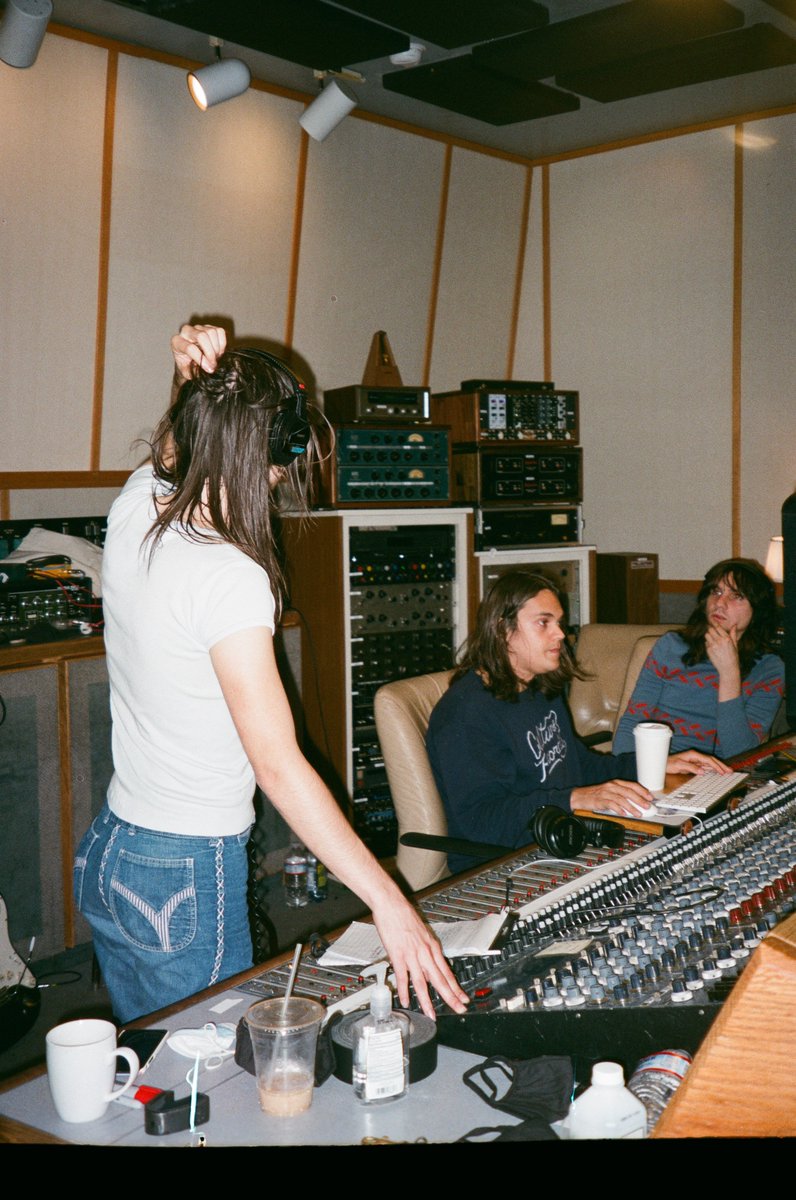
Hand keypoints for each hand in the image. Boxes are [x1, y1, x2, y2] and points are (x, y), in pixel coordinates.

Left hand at [171, 323, 226, 379]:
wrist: (190, 362)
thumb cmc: (187, 367)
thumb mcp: (187, 373)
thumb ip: (195, 371)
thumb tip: (208, 368)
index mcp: (177, 342)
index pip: (190, 348)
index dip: (202, 359)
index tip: (209, 369)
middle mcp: (186, 331)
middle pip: (201, 336)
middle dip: (210, 352)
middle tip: (214, 364)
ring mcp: (198, 328)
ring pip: (212, 332)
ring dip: (217, 348)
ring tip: (216, 359)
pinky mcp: (209, 327)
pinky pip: (220, 331)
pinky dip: (222, 343)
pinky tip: (219, 352)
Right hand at [371, 896, 467, 1019]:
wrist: (392, 904)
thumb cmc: (404, 916)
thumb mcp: (422, 933)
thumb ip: (426, 950)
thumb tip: (428, 963)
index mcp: (432, 947)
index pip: (447, 972)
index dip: (456, 987)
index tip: (462, 998)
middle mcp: (425, 953)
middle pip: (440, 980)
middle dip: (450, 997)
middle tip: (458, 1009)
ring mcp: (412, 955)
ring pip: (423, 982)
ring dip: (427, 1001)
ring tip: (431, 1015)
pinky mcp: (398, 955)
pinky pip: (403, 977)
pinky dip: (405, 991)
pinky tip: (406, 1001)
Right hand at [571, 779, 653, 817]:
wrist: (580, 796)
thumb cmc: (596, 795)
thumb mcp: (611, 792)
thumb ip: (622, 796)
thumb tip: (637, 803)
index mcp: (616, 783)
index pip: (632, 785)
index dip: (642, 791)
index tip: (650, 797)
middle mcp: (612, 786)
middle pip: (628, 792)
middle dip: (639, 799)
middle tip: (647, 806)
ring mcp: (606, 792)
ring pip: (622, 799)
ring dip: (631, 807)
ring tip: (638, 813)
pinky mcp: (600, 800)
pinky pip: (612, 804)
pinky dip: (619, 809)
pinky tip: (624, 814)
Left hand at [667, 749, 730, 775]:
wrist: (662, 764)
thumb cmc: (668, 763)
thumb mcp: (679, 765)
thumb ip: (691, 768)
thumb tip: (702, 771)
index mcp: (693, 755)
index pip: (708, 760)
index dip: (716, 766)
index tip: (722, 771)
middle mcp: (695, 756)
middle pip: (711, 760)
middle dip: (721, 765)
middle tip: (730, 771)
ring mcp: (695, 760)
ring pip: (710, 763)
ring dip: (718, 767)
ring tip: (727, 772)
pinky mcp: (694, 765)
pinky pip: (706, 767)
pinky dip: (713, 769)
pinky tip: (717, 773)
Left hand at [705, 621, 741, 693]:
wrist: (728, 668)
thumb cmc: (733, 656)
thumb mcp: (735, 645)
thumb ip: (733, 634)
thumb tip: (734, 625)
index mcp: (726, 638)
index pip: (718, 627)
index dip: (714, 622)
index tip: (712, 619)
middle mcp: (719, 641)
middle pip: (710, 629)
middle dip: (711, 629)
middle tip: (712, 631)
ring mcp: (713, 646)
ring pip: (706, 635)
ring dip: (709, 635)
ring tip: (713, 639)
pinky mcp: (708, 650)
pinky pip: (706, 643)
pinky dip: (708, 643)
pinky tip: (713, 647)